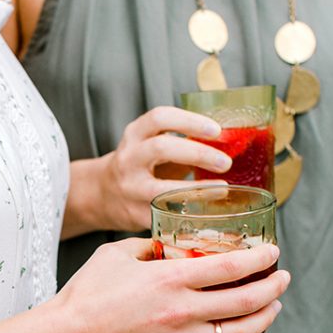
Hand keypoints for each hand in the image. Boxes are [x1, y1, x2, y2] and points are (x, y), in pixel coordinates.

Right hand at [54, 237, 288, 332]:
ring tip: (272, 308)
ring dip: (263, 319)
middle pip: (246, 302)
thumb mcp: (116, 254)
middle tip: (282, 278)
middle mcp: (181, 312)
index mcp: (169, 279)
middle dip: (273, 288)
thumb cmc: (85, 294)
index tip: (273, 252)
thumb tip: (169, 244)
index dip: (260, 259)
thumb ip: (149, 246)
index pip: (232, 268)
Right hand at [65, 106, 233, 236]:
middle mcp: (128, 159)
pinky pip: (165, 214)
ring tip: (222, 188)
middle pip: (162, 149)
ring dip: (196, 189)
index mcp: (134, 135)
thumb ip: (182, 141)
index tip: (216, 130)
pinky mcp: (135, 215)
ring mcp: (130, 189)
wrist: (101, 194)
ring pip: (161, 189)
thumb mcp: (151, 145)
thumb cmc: (139, 166)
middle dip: (198, 153)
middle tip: (225, 162)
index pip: (160, 118)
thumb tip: (232, 141)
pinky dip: (189, 213)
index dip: (189, 121)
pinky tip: (208, 211)